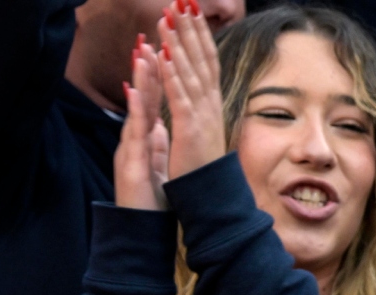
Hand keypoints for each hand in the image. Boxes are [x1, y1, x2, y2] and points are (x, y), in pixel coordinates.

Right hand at [114, 34, 169, 210]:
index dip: (155, 82)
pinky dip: (135, 113)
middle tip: (146, 43)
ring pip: (135, 111)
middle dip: (144, 73)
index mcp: (143, 144)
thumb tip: (159, 127)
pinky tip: (135, 93)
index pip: (150, 106)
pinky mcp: (131, 164)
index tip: (159, 57)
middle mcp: (133, 143)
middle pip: (140, 102)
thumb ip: (156, 147)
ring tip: (141, 56)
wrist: (138, 233)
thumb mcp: (155, 169)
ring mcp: (130, 152)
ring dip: (138, 83)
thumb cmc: (148, 203)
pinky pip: (133, 135)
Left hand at [158, 0, 225, 179]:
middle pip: (201, 58)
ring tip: (168, 17)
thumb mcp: (202, 129)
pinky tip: (164, 54)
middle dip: (190, 28)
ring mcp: (201, 114)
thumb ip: (198, 107)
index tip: (192, 11)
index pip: (207, 61)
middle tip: (182, 1)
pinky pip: (179, 95)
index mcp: (211, 103)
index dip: (200, 35)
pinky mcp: (189, 127)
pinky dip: (172, 74)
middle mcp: (210, 103)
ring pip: (189, 71)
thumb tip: (197, 91)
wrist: (210, 194)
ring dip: (178, 43)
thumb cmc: (203, 164)